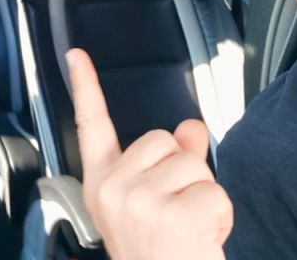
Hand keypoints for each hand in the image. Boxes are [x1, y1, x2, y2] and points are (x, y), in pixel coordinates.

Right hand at [67, 48, 232, 259]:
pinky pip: (216, 192)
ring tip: (189, 228)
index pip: (91, 126)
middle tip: (175, 212)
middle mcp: (114, 190)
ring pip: (193, 164)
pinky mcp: (173, 217)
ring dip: (204, 194)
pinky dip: (221, 215)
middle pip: (163, 139)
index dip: (84, 87)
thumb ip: (167, 161)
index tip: (75, 55)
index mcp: (102, 184)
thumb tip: (190, 127)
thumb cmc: (158, 256)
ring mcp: (140, 202)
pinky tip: (203, 239)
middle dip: (182, 169)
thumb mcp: (151, 206)